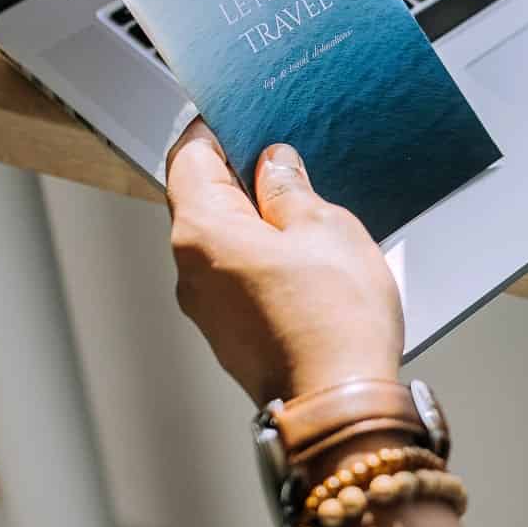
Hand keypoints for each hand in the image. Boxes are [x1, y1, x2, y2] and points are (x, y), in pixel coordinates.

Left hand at [165, 122, 402, 406]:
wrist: (340, 408)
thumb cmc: (334, 320)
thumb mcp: (325, 227)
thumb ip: (290, 190)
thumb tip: (274, 167)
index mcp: (202, 231)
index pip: (187, 158)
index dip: (212, 132)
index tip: (237, 118)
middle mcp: (189, 271)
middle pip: (200, 203)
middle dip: (240, 179)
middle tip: (286, 163)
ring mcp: (207, 311)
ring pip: (221, 245)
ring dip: (255, 225)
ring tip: (308, 218)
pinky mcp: (230, 339)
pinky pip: (236, 282)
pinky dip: (261, 263)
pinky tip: (305, 266)